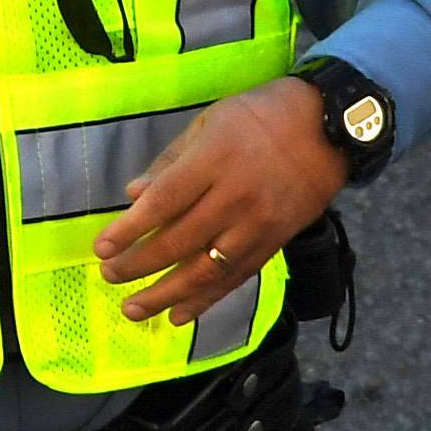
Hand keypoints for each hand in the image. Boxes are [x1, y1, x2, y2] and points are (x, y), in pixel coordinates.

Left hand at [94, 77, 346, 325]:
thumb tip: (133, 193)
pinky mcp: (274, 244)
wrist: (329, 129)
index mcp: (214, 160)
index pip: (164, 202)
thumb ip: (172, 160)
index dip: (131, 229)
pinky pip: (236, 279)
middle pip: (180, 240)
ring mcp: (257, 226)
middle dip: (140, 264)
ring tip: (134, 308)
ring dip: (166, 293)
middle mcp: (235, 197)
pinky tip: (179, 314)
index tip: (102, 247)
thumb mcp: (211, 121)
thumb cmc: (260, 116)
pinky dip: (206, 300)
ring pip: (206, 269)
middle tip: (109, 276)